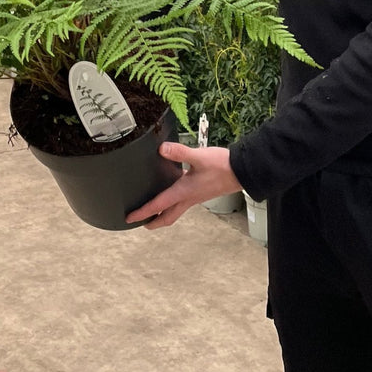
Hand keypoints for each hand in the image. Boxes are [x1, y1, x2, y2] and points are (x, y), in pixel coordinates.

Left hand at [126, 142, 241, 229]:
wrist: (241, 171)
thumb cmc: (222, 166)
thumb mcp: (198, 157)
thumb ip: (179, 152)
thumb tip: (161, 149)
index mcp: (183, 192)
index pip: (158, 206)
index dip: (142, 212)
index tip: (129, 218)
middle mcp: (188, 198)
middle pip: (167, 217)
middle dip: (152, 222)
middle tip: (139, 222)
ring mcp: (194, 196)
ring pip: (174, 211)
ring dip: (162, 213)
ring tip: (151, 210)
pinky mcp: (200, 191)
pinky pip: (182, 201)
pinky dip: (172, 201)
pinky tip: (171, 187)